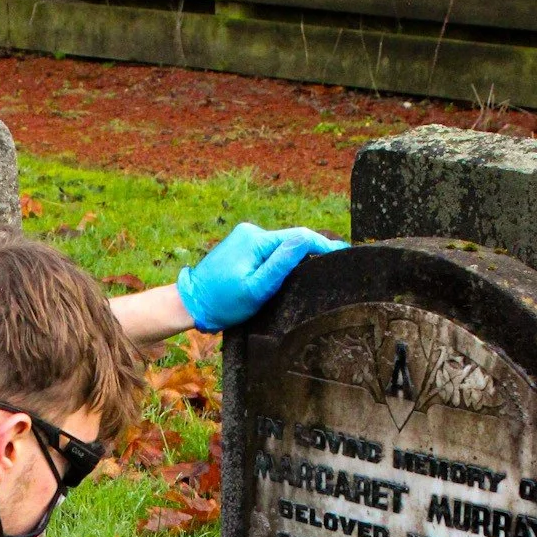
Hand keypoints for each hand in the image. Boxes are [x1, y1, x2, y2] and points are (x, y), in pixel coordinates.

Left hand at [177, 223, 345, 332]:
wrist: (192, 304)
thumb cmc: (222, 302)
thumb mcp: (255, 288)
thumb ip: (281, 264)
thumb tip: (306, 241)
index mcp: (256, 239)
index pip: (298, 237)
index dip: (322, 245)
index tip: (343, 253)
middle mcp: (251, 232)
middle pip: (291, 240)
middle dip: (312, 250)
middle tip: (336, 263)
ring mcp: (245, 238)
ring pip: (281, 245)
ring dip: (296, 256)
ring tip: (320, 267)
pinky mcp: (242, 247)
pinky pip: (269, 250)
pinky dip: (282, 259)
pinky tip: (293, 270)